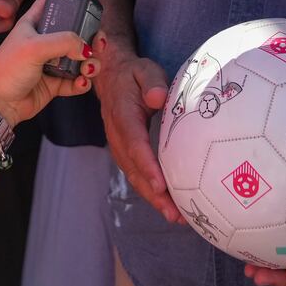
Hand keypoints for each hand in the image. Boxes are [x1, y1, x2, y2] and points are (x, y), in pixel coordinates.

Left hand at [0, 0, 101, 125]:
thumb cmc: (6, 70)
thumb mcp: (34, 47)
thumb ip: (65, 41)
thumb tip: (87, 48)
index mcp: (34, 24)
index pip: (53, 0)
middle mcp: (44, 41)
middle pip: (75, 30)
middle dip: (91, 36)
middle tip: (98, 43)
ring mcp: (50, 62)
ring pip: (80, 57)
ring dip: (91, 62)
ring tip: (88, 69)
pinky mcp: (54, 83)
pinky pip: (76, 80)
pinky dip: (82, 82)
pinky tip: (80, 83)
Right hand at [94, 38, 180, 223]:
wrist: (110, 76)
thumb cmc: (134, 74)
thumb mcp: (144, 70)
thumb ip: (152, 82)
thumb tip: (158, 98)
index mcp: (123, 115)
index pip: (135, 144)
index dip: (147, 166)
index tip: (160, 185)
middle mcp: (118, 136)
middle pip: (134, 169)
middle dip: (154, 194)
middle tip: (175, 213)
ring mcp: (119, 147)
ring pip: (134, 177)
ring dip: (153, 198)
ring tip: (176, 216)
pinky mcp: (124, 152)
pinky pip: (136, 175)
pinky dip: (150, 191)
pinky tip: (168, 204)